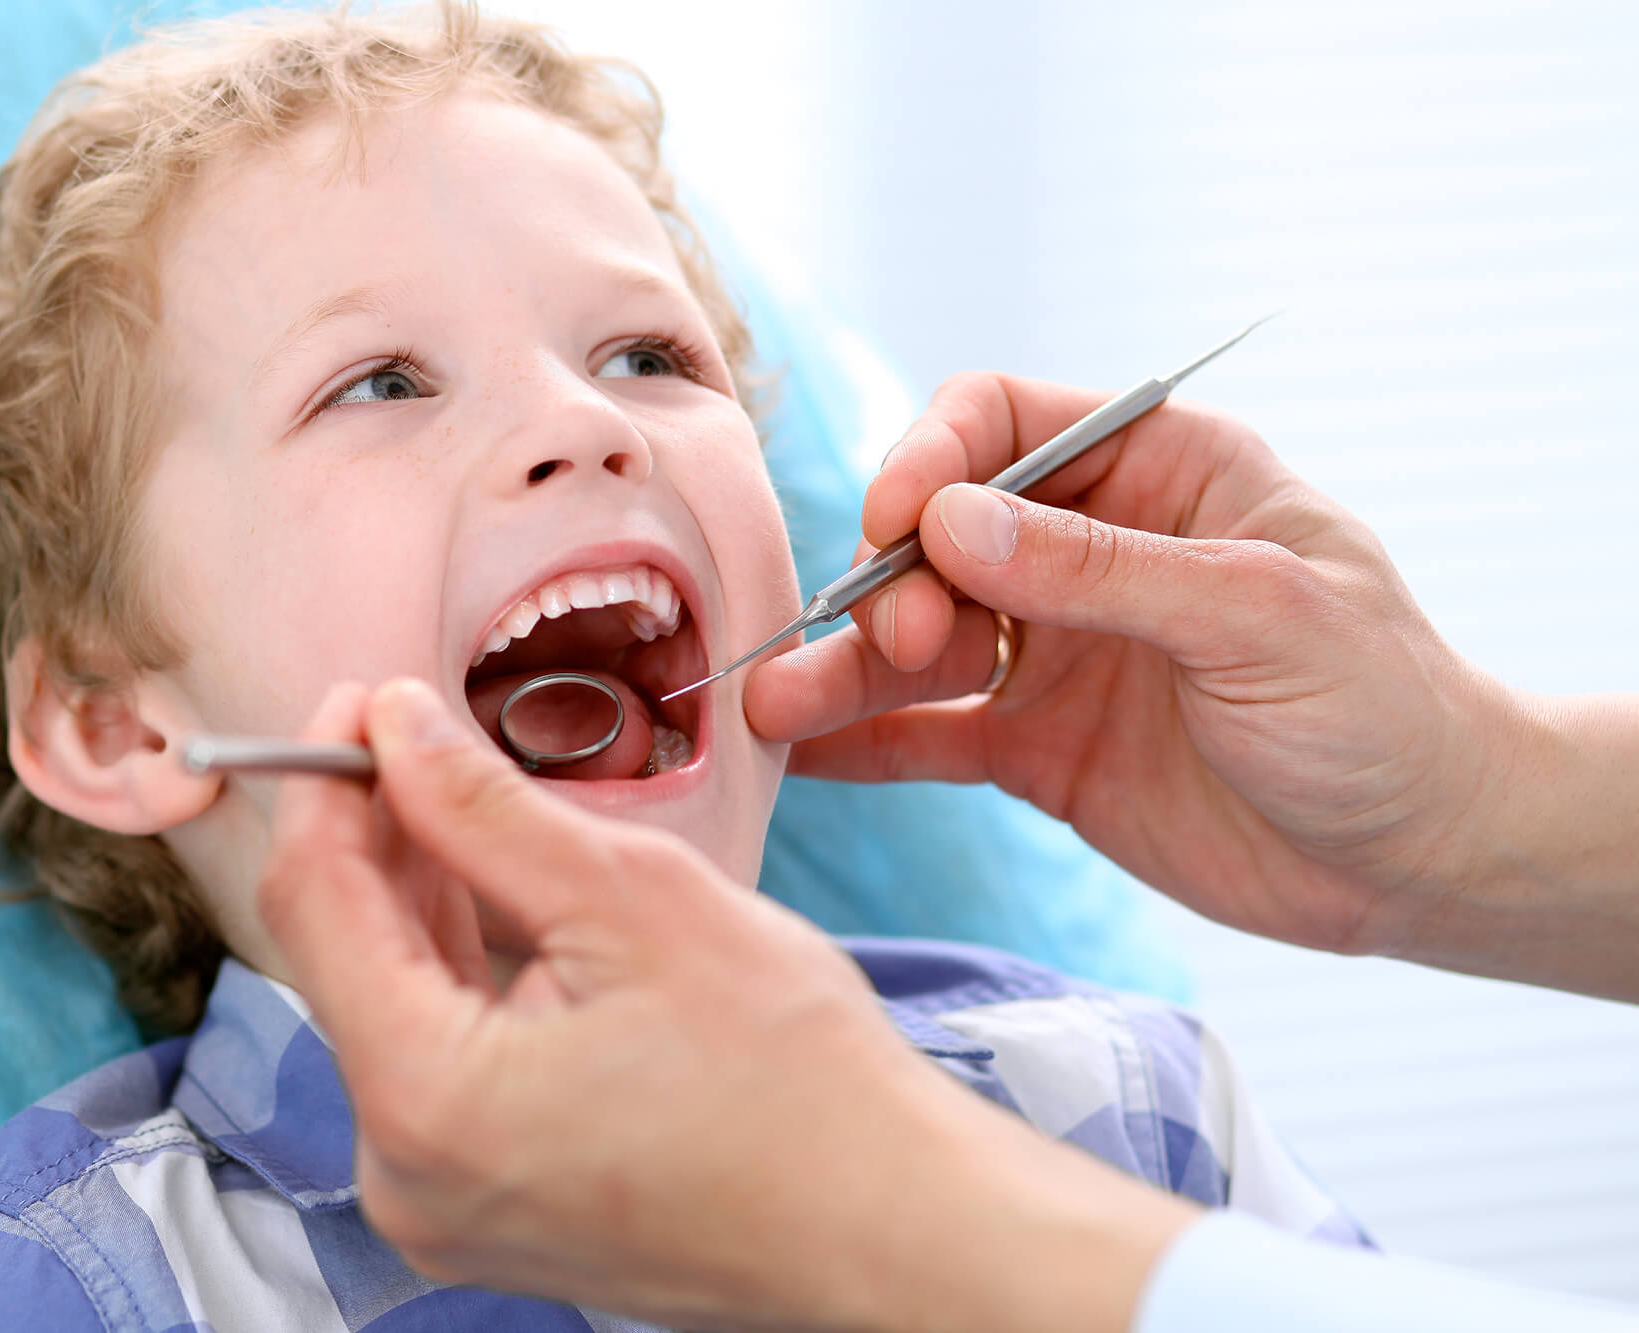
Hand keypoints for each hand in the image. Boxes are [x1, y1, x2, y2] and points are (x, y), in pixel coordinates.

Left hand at [257, 678, 1191, 1332]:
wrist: (890, 1224)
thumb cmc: (797, 1080)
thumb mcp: (635, 899)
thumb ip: (485, 808)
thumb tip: (393, 724)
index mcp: (424, 1099)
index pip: (312, 904)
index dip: (326, 783)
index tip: (362, 701)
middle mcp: (401, 1176)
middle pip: (344, 959)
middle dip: (376, 836)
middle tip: (419, 732)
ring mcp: (442, 1206)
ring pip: (391, 1009)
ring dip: (419, 900)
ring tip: (468, 803)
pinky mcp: (488, 1211)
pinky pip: (438, 1067)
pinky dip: (460, 977)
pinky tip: (499, 900)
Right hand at [745, 372, 1518, 965]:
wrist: (1424, 859)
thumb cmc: (1383, 709)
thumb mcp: (1257, 617)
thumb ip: (1100, 569)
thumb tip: (948, 521)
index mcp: (1157, 474)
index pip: (1002, 424)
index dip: (932, 458)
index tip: (897, 522)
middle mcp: (1091, 552)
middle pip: (940, 536)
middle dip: (892, 582)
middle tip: (893, 645)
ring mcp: (1057, 652)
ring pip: (920, 639)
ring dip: (845, 668)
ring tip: (776, 706)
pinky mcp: (1037, 747)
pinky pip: (930, 733)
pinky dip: (864, 742)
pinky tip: (799, 753)